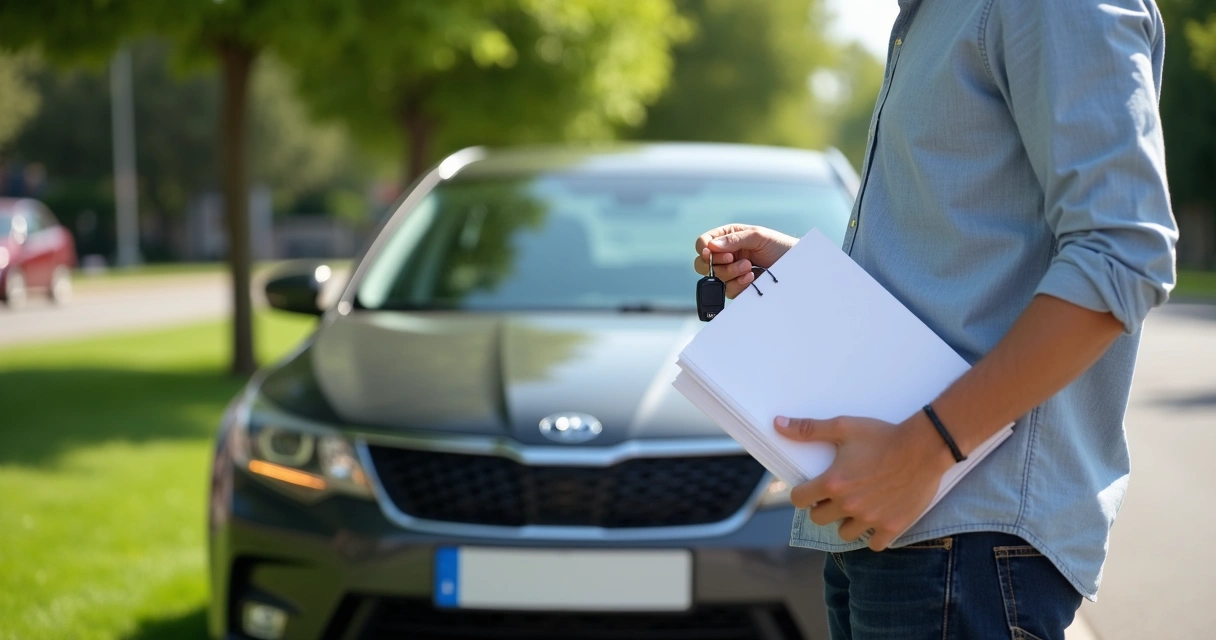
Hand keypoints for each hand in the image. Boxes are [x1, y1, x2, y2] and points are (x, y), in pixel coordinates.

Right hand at [693, 224, 796, 298]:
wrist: (795, 265)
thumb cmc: (779, 245)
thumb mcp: (758, 236)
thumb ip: (734, 239)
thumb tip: (712, 246)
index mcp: (727, 238)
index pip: (703, 243)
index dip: (704, 249)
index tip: (711, 252)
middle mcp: (726, 255)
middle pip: (702, 264)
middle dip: (716, 264)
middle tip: (732, 259)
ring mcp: (731, 272)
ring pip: (715, 278)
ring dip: (731, 273)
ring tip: (749, 267)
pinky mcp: (738, 286)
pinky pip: (728, 290)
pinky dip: (738, 285)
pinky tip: (751, 278)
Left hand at [775, 412, 955, 550]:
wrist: (924, 446)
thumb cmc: (883, 435)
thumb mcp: (844, 427)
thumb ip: (808, 429)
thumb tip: (778, 424)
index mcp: (833, 483)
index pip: (799, 500)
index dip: (802, 493)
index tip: (810, 489)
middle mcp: (849, 505)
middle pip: (818, 519)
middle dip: (822, 508)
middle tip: (834, 496)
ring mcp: (871, 519)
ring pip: (844, 533)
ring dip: (845, 522)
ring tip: (855, 506)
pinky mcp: (892, 527)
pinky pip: (873, 544)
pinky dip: (872, 535)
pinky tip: (875, 519)